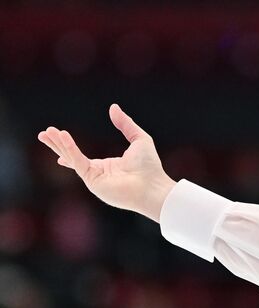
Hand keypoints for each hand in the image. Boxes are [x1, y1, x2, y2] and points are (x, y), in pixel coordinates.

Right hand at [37, 104, 175, 221]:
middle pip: (73, 157)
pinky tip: (63, 137)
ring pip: (72, 159)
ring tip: (46, 133)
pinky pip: (78, 163)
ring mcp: (95, 180)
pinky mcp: (93, 183)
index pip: (84, 158)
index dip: (70, 150)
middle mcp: (100, 174)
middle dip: (58, 145)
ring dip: (59, 146)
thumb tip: (113, 107)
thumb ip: (125, 124)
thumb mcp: (139, 139)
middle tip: (44, 134)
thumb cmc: (150, 167)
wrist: (153, 187)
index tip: (59, 142)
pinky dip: (70, 150)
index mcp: (109, 167)